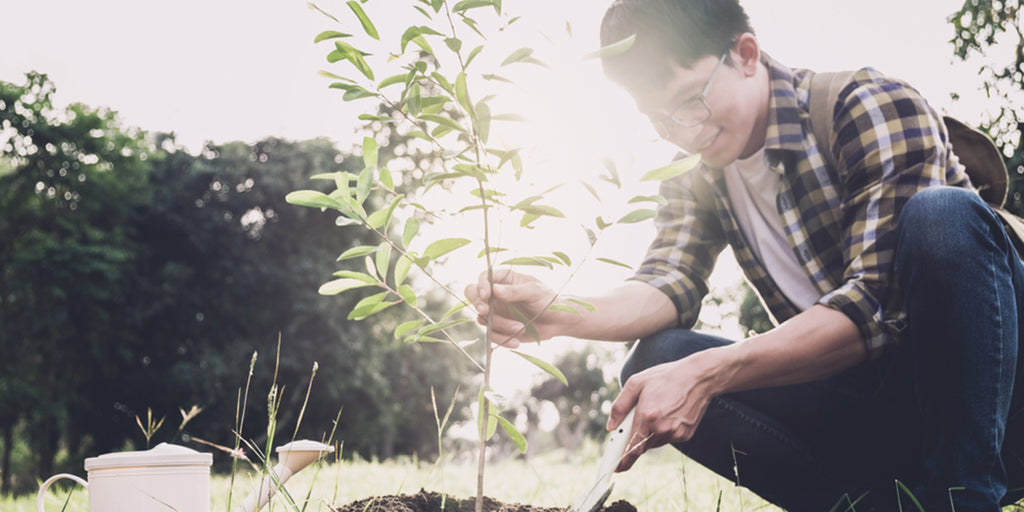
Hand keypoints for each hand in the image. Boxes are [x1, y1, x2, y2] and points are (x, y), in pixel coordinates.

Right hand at [464, 268, 571, 347]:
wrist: (557, 321)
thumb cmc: (548, 300)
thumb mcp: (534, 292)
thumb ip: (515, 291)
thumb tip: (494, 289)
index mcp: (504, 279)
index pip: (484, 277)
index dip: (481, 285)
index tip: (486, 295)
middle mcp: (496, 294)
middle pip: (472, 294)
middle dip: (478, 304)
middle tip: (487, 311)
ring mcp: (496, 311)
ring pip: (482, 317)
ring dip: (498, 325)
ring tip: (520, 328)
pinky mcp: (499, 327)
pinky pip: (491, 334)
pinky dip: (501, 339)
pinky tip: (516, 342)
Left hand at [606, 351, 723, 471]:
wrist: (699, 378)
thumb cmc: (665, 377)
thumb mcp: (636, 383)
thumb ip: (620, 406)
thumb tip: (611, 427)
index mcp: (647, 415)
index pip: (632, 448)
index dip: (623, 461)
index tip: (616, 468)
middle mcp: (661, 428)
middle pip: (641, 445)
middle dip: (634, 439)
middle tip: (635, 423)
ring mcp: (675, 433)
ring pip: (654, 442)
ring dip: (648, 434)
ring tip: (655, 411)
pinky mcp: (685, 435)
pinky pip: (667, 439)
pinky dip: (661, 431)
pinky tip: (666, 414)